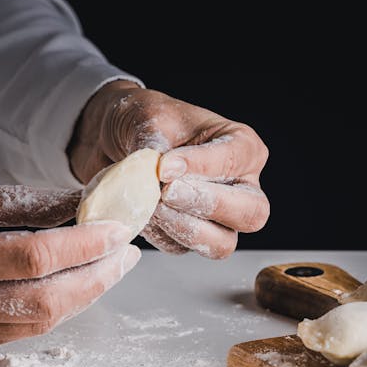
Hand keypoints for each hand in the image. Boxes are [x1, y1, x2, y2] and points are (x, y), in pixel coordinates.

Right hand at [0, 178, 139, 352]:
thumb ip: (23, 203)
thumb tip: (82, 204)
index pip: (36, 256)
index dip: (85, 244)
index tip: (117, 230)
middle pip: (47, 299)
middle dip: (97, 277)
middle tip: (126, 255)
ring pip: (41, 323)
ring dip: (84, 297)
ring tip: (110, 270)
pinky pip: (24, 331)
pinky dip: (58, 309)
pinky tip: (76, 287)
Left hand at [68, 83, 269, 258]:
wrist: (115, 139)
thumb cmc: (144, 121)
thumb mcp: (151, 117)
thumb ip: (160, 145)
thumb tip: (164, 173)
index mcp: (243, 147)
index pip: (234, 162)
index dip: (200, 167)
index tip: (164, 166)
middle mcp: (242, 187)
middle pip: (251, 214)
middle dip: (207, 205)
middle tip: (168, 192)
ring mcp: (220, 219)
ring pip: (222, 243)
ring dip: (185, 228)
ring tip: (153, 205)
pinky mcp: (192, 239)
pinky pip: (183, 248)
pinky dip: (161, 234)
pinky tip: (143, 213)